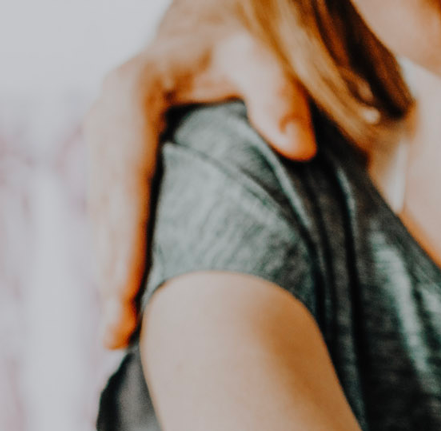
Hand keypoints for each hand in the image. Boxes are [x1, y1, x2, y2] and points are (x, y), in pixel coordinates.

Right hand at [85, 0, 314, 349]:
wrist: (209, 45)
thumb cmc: (240, 55)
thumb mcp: (260, 60)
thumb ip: (280, 96)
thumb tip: (299, 147)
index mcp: (133, 93)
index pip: (126, 170)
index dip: (126, 231)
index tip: (127, 284)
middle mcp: (109, 125)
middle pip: (107, 208)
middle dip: (110, 271)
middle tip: (119, 332)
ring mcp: (109, 153)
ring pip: (104, 224)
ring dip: (109, 280)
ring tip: (118, 338)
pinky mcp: (120, 175)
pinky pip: (116, 226)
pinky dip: (121, 267)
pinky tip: (130, 313)